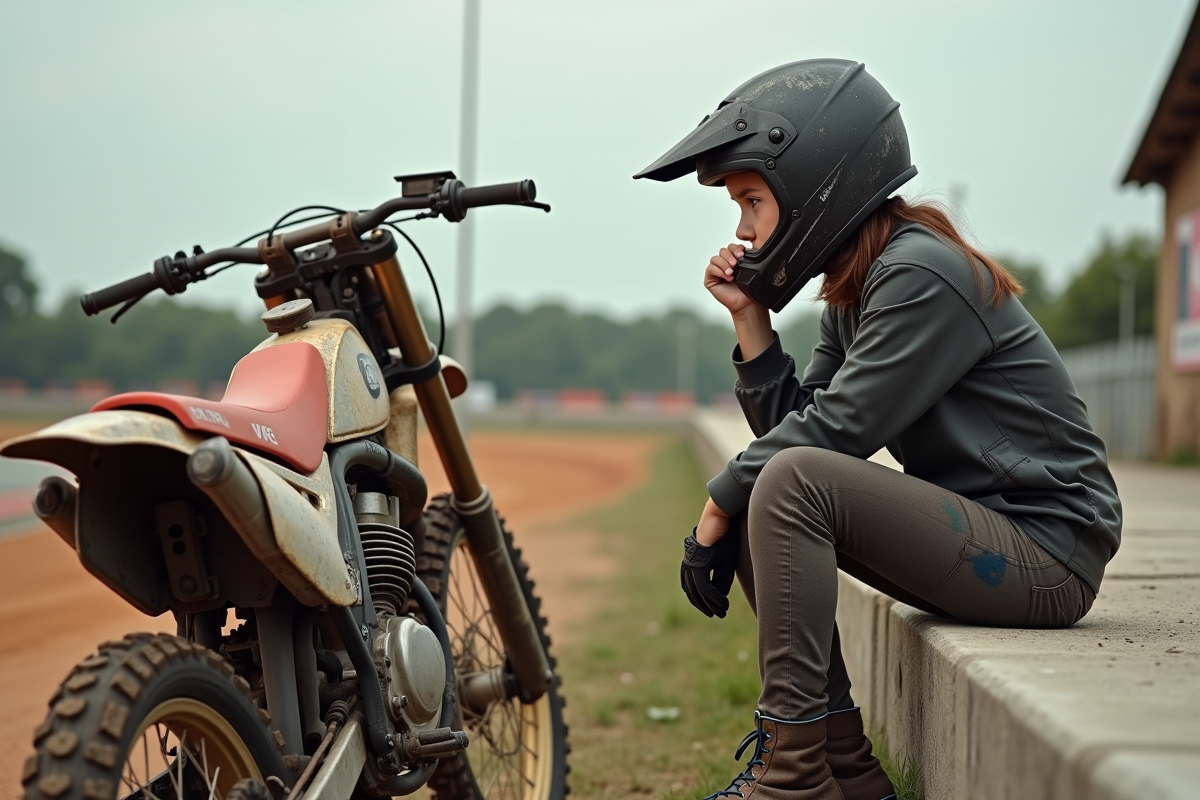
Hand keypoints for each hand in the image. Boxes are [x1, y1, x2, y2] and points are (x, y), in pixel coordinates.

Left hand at [680, 499, 738, 617]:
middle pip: (693, 593)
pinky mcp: (698, 564)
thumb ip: (719, 580)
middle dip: (705, 606)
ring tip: (720, 612)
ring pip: (698, 592)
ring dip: (710, 605)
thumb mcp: (723, 563)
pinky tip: (723, 604)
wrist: (719, 520)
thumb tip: (717, 598)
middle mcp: (689, 566)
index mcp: (692, 564)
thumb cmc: (722, 539)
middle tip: (717, 615)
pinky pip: (704, 587)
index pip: (694, 588)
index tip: (717, 610)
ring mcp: (691, 565)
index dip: (704, 601)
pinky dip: (714, 598)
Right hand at [704, 244, 772, 359]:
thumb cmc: (750, 289)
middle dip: (730, 255)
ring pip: (715, 259)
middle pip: (722, 251)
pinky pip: (710, 269)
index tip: (742, 254)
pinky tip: (727, 277)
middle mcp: (725, 264)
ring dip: (724, 263)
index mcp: (735, 260)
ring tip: (732, 272)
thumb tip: (750, 242)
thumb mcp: (751, 268)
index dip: (735, 248)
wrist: (747, 303)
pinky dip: (719, 271)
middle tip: (736, 264)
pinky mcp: (710, 280)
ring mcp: (717, 272)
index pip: (731, 247)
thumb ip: (749, 255)